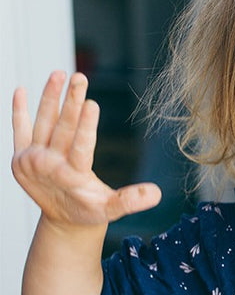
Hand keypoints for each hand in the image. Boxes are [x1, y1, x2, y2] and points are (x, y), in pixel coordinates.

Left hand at [12, 71, 160, 227]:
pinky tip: (21, 90)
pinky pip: (19, 129)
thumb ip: (131, 200)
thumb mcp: (112, 209)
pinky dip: (19, 110)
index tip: (92, 104)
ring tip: (60, 74)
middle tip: (80, 78)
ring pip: (42, 123)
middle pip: (62, 129)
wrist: (61, 220)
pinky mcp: (21, 156)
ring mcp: (32, 159)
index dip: (85, 126)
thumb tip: (156, 193)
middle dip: (71, 102)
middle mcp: (49, 166)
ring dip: (50, 97)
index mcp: (72, 177)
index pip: (80, 147)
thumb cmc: (90, 210)